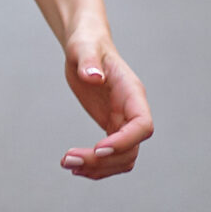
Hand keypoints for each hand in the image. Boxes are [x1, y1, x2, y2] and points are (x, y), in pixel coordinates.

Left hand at [60, 29, 152, 178]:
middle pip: (131, 149)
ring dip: (98, 168)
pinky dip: (96, 166)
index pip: (142, 125)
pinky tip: (74, 166)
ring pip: (123, 158)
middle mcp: (132, 111)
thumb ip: (89, 61)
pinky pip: (111, 156)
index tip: (99, 148)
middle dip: (103, 161)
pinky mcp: (111, 126)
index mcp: (132, 93)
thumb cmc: (87, 43)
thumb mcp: (84, 48)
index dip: (125, 141)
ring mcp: (123, 121)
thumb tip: (93, 76)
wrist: (86, 45)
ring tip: (68, 164)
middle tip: (69, 160)